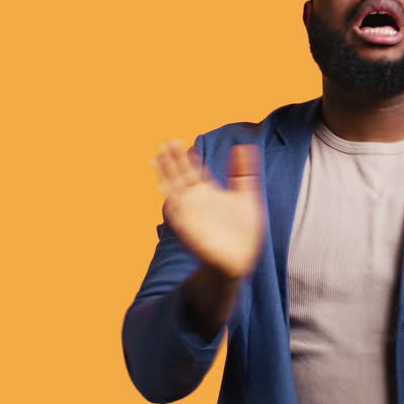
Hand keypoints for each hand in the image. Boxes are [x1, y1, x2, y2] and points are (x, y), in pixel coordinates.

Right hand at [152, 140, 265, 280]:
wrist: (240, 262)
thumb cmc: (243, 231)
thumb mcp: (247, 196)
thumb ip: (243, 172)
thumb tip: (244, 145)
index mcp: (208, 192)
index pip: (193, 170)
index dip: (186, 156)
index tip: (179, 141)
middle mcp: (196, 201)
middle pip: (180, 177)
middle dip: (172, 162)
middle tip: (165, 143)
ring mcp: (191, 216)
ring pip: (174, 193)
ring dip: (165, 178)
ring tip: (156, 161)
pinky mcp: (190, 232)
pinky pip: (176, 216)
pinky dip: (170, 205)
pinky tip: (163, 192)